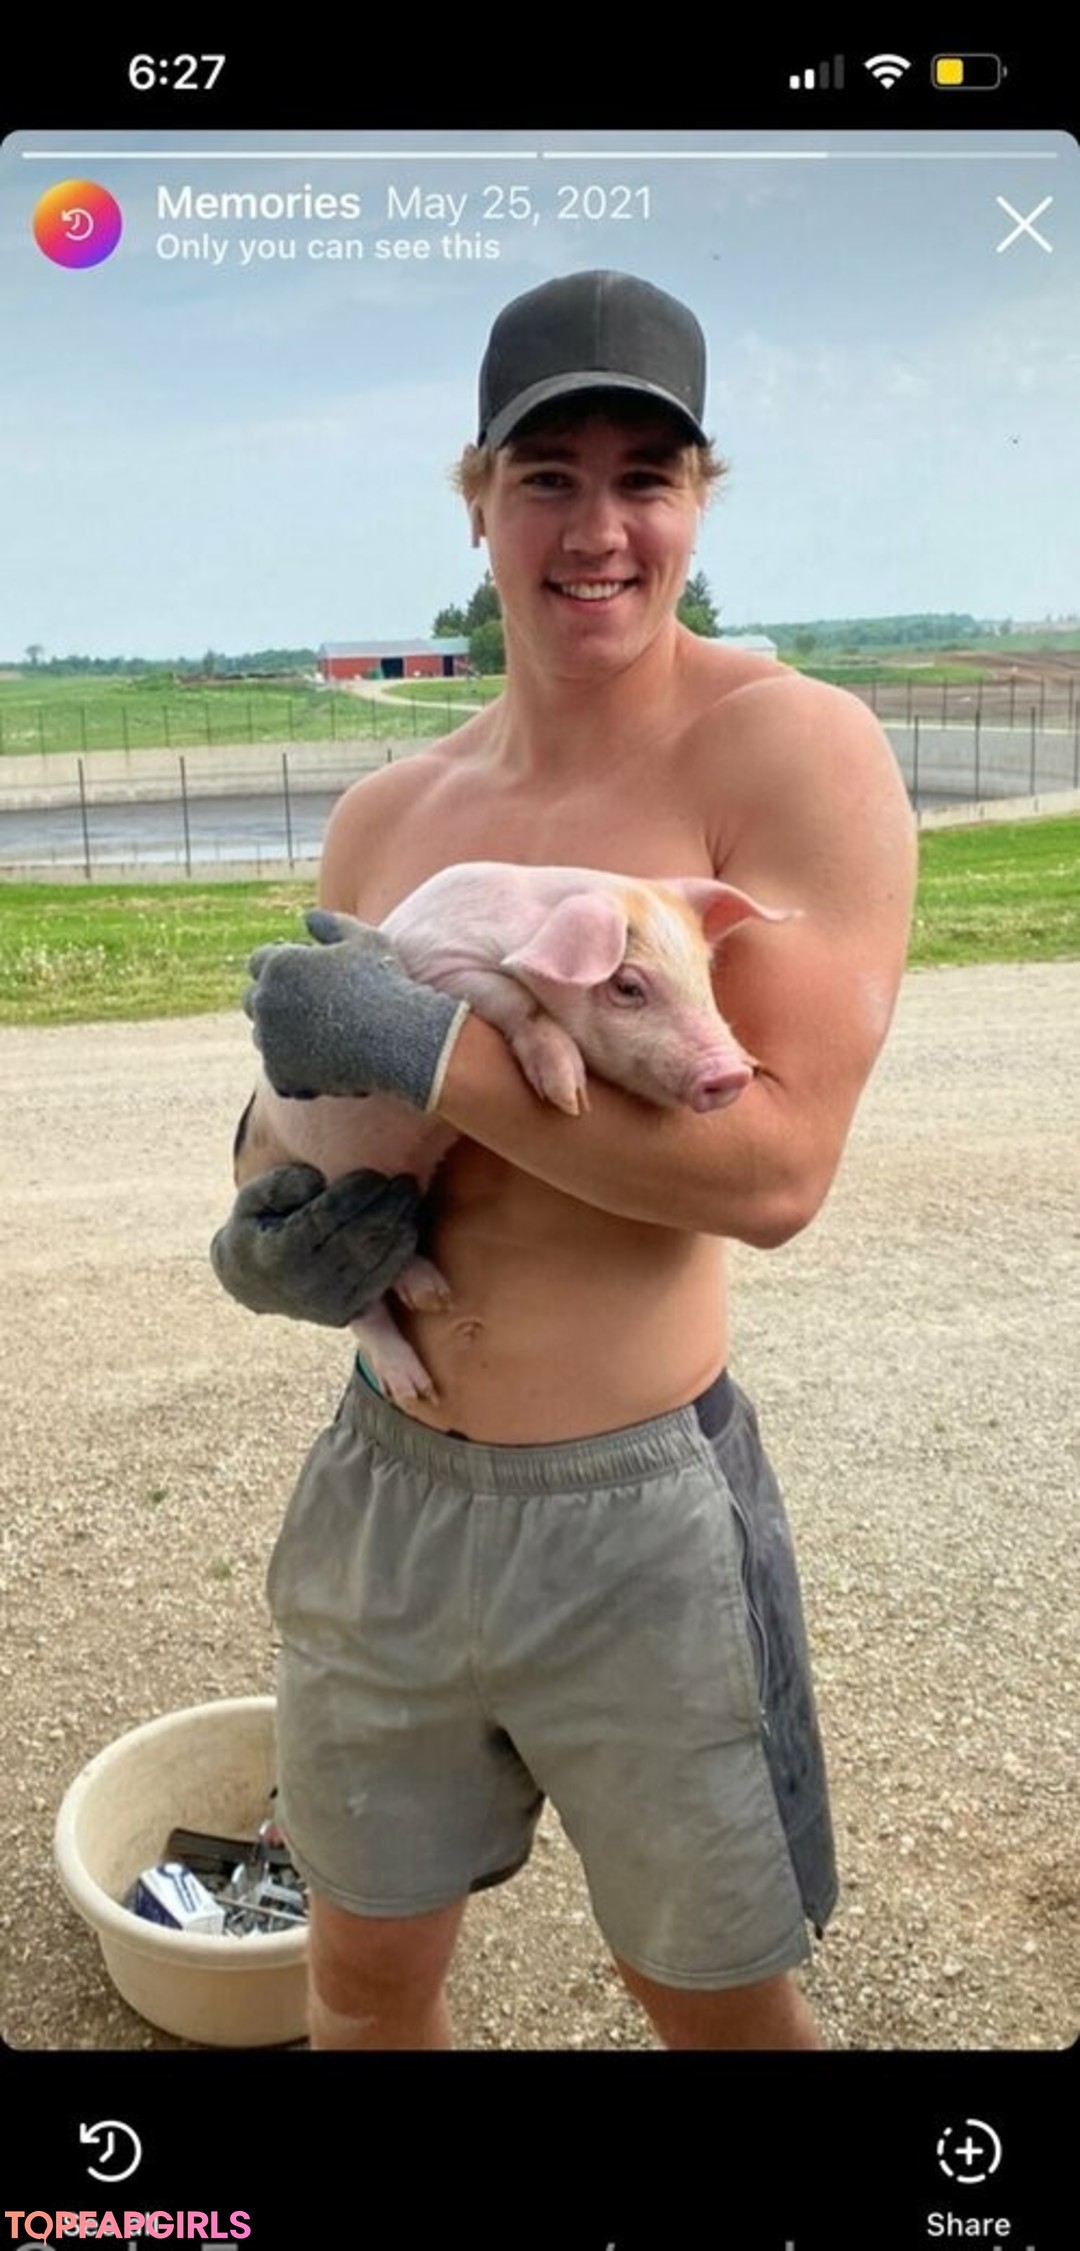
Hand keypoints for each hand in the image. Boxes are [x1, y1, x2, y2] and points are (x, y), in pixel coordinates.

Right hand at [209, 1163, 421, 1325]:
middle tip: (405, 1183)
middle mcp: (305, 1284)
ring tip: (408, 1198)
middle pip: (357, 1240)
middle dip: (387, 1208)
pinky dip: (399, 1254)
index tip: (375, 1174)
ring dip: (399, 1228)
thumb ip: (279, 1184)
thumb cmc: (257, 1228)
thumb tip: (317, 1178)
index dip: (355, 1195)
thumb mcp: (253, 1199)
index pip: (326, 1218)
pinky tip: (407, 1227)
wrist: (252, 1283)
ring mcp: (326, 1304)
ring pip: (375, 1262)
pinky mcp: (344, 1315)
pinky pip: (380, 1282)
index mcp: (280, 1254)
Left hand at [244, 909, 469, 1108]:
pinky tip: (328, 1064)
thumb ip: (332, 924)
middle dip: (275, 1002)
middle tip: (309, 1011)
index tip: (305, 979)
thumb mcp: (364, 941)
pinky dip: (297, 1071)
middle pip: (253, 1000)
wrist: (401, 1039)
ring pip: (264, 1037)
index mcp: (279, 964)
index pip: (259, 962)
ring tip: (321, 1038)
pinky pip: (280, 1072)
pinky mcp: (280, 1076)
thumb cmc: (386, 984)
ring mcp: (270, 1041)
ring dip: (282, 1037)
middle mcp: (265, 1001)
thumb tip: (307, 917)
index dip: (282, 969)